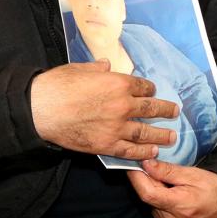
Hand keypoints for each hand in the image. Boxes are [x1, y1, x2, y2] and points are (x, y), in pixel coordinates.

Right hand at [30, 60, 177, 160]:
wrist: (42, 109)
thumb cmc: (57, 86)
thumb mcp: (79, 68)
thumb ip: (97, 68)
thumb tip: (106, 65)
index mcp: (118, 83)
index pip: (143, 87)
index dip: (149, 89)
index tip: (152, 92)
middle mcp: (123, 105)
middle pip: (151, 108)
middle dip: (166, 110)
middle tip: (175, 112)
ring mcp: (117, 127)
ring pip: (146, 132)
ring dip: (161, 135)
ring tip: (171, 137)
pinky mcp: (106, 145)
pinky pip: (131, 150)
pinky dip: (143, 152)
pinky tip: (152, 152)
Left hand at [126, 160, 216, 217]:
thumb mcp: (194, 175)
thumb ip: (168, 171)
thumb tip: (146, 163)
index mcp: (180, 206)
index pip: (146, 192)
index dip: (136, 176)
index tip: (133, 162)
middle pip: (147, 196)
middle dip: (147, 180)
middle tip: (155, 166)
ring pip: (150, 202)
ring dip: (154, 189)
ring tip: (169, 181)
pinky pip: (156, 209)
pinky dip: (159, 198)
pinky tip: (171, 192)